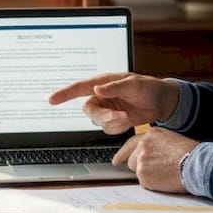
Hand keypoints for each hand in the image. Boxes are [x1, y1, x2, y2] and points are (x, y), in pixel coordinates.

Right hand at [47, 72, 178, 133]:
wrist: (161, 102)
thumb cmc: (149, 88)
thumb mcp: (134, 85)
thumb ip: (114, 87)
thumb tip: (97, 90)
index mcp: (103, 83)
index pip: (79, 88)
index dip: (64, 94)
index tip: (51, 100)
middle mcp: (101, 96)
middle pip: (89, 111)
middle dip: (103, 117)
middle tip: (120, 117)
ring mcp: (106, 109)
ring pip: (98, 122)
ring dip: (113, 123)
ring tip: (128, 116)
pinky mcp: (113, 120)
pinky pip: (108, 129)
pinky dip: (118, 127)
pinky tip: (129, 120)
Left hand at [113, 127, 197, 193]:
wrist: (196, 164)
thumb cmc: (190, 154)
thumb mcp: (171, 140)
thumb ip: (155, 144)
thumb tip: (148, 154)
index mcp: (150, 135)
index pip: (130, 144)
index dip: (122, 154)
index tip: (116, 160)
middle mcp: (142, 146)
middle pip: (132, 161)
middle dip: (142, 167)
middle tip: (158, 170)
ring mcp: (141, 160)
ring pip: (139, 172)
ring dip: (149, 175)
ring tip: (165, 173)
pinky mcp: (142, 174)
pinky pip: (144, 182)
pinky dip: (153, 184)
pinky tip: (165, 179)